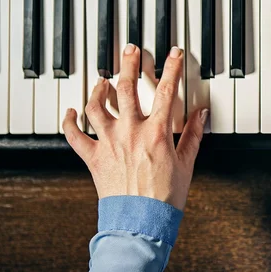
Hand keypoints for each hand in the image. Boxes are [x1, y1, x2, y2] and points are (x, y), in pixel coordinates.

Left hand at [63, 44, 207, 209]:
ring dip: (98, 89)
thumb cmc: (165, 197)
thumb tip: (201, 114)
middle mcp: (130, 131)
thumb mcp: (186, 164)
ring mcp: (109, 142)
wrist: (141, 222)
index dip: (171, 68)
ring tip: (101, 79)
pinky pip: (75, 135)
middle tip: (130, 49)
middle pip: (126, 88)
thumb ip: (193, 135)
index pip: (166, 91)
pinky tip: (70, 111)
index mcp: (156, 132)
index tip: (173, 54)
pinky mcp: (93, 157)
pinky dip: (69, 121)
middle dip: (128, 64)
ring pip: (97, 106)